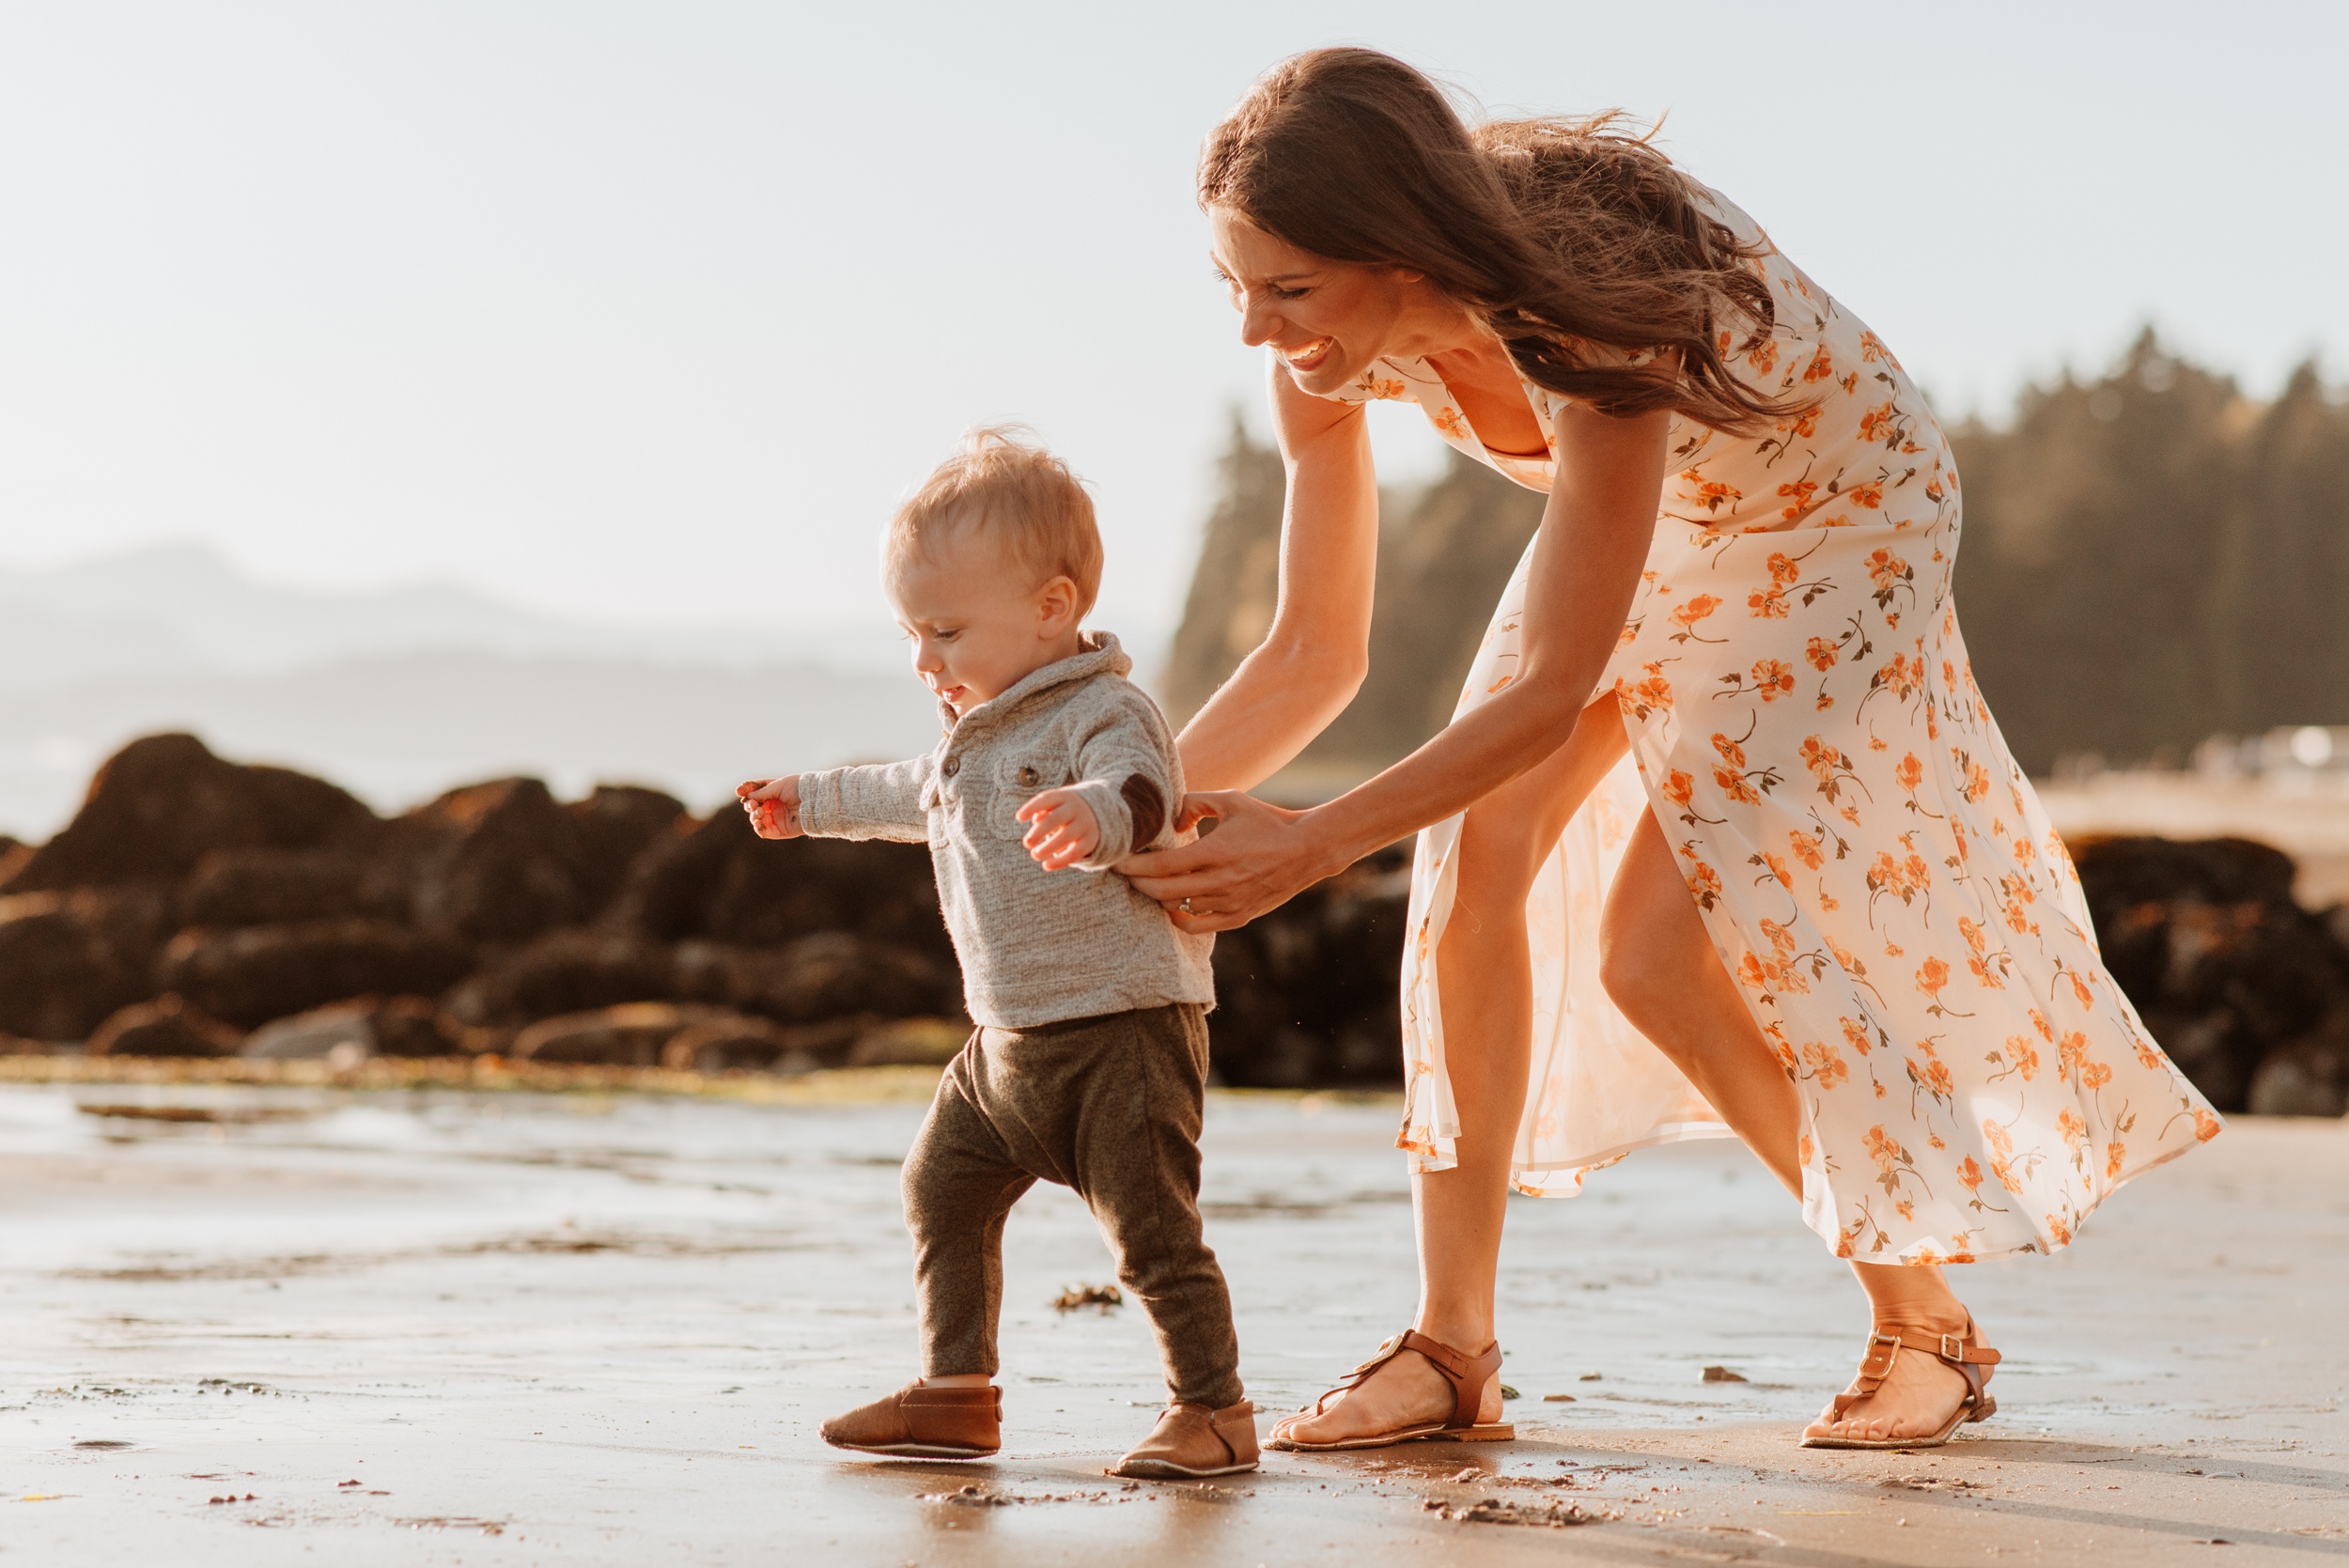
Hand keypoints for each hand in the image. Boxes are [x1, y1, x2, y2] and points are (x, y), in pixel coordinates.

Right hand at [737, 776, 801, 838]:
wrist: (815, 801)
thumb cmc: (799, 789)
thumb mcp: (779, 786)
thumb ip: (763, 792)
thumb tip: (748, 798)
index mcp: (774, 792)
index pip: (755, 792)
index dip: (746, 791)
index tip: (738, 791)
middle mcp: (774, 805)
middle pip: (754, 806)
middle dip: (749, 805)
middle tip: (753, 805)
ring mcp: (777, 818)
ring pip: (756, 819)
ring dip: (754, 816)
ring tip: (759, 812)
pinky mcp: (781, 830)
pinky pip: (765, 832)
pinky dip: (758, 828)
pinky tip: (758, 822)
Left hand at [1015, 786, 1099, 870]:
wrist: (1097, 811)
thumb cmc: (1064, 808)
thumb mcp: (1055, 803)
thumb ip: (1042, 809)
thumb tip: (1036, 820)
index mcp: (1063, 797)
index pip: (1046, 800)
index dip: (1031, 808)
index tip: (1019, 818)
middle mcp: (1075, 809)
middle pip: (1055, 819)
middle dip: (1039, 832)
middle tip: (1026, 843)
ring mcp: (1084, 825)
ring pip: (1065, 837)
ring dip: (1048, 848)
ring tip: (1035, 855)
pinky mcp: (1089, 841)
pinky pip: (1075, 853)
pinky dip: (1060, 861)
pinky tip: (1046, 866)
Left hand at [1117, 790, 1344, 933]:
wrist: (1307, 849)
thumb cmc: (1266, 820)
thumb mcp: (1231, 800)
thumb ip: (1194, 802)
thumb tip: (1171, 819)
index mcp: (1214, 852)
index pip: (1161, 866)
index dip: (1133, 867)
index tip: (1117, 862)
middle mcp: (1219, 882)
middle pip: (1162, 891)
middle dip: (1138, 884)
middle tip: (1126, 875)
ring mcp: (1229, 902)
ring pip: (1178, 909)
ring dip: (1158, 899)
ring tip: (1148, 886)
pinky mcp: (1239, 916)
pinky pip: (1198, 926)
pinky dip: (1179, 918)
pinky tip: (1172, 906)